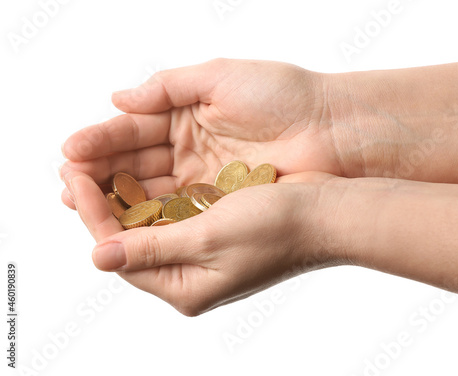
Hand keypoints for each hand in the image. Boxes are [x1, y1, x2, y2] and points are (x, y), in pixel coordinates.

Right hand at [61, 59, 347, 207]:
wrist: (333, 132)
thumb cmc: (283, 96)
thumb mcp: (221, 77)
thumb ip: (167, 86)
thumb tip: (117, 98)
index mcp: (187, 115)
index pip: (134, 131)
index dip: (101, 140)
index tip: (71, 151)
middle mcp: (191, 150)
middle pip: (136, 164)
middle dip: (100, 172)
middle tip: (67, 182)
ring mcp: (204, 180)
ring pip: (150, 192)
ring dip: (116, 198)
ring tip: (80, 202)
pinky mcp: (220, 205)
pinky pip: (177, 213)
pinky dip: (149, 217)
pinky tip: (122, 220)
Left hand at [62, 170, 346, 315]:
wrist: (323, 215)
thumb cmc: (276, 228)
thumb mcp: (210, 238)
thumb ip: (153, 247)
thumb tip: (101, 257)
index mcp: (185, 287)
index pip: (121, 252)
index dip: (94, 214)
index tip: (73, 177)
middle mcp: (188, 275)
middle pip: (128, 240)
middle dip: (102, 203)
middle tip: (75, 167)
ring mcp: (199, 254)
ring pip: (145, 225)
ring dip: (122, 195)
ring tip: (97, 165)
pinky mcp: (210, 233)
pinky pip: (167, 215)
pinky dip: (149, 193)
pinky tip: (136, 172)